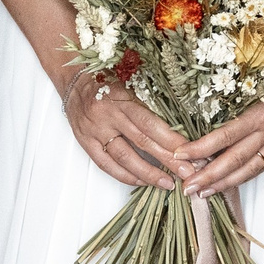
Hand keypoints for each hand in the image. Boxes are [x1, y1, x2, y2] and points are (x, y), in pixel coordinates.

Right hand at [60, 69, 191, 191]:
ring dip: (148, 173)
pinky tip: (141, 181)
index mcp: (121, 98)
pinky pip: (106, 164)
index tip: (190, 152)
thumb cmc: (105, 80)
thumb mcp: (128, 83)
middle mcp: (107, 115)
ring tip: (167, 183)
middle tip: (187, 173)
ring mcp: (95, 130)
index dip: (171, 140)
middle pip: (142, 142)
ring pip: (124, 157)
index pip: (150, 123)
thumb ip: (148, 104)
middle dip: (167, 160)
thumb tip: (176, 128)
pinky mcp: (85, 142)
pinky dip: (125, 175)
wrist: (73, 79)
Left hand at [180, 80, 263, 196]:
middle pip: (234, 160)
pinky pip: (258, 169)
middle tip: (188, 186)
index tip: (180, 154)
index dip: (201, 148)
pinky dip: (240, 179)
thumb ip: (231, 102)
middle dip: (209, 176)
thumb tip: (199, 119)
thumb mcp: (253, 84)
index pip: (224, 136)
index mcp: (259, 114)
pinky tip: (225, 185)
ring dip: (223, 184)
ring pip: (246, 170)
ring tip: (202, 193)